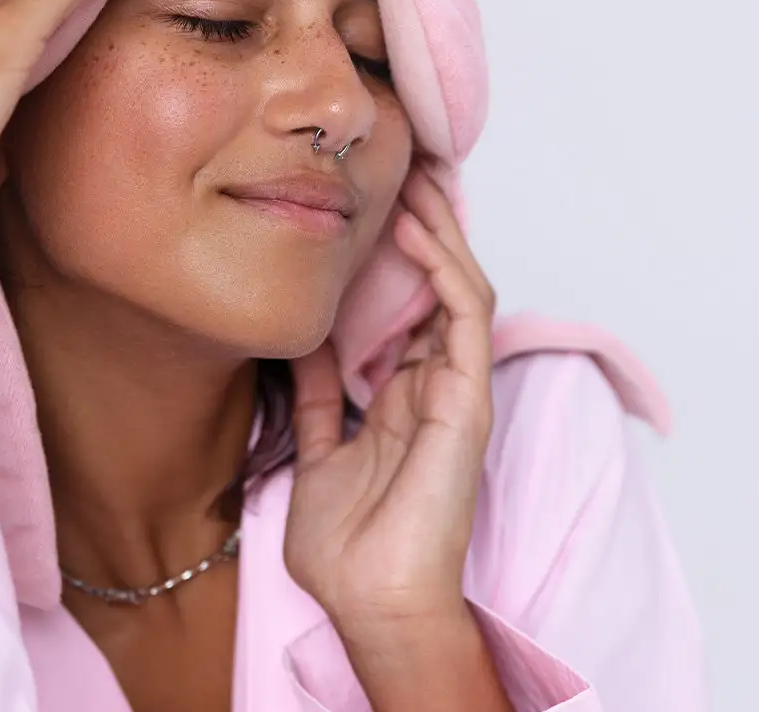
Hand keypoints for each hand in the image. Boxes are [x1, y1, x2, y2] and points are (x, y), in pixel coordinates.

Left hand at [283, 167, 495, 638]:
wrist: (370, 602)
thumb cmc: (347, 541)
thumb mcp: (321, 445)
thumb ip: (318, 390)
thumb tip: (300, 332)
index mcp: (399, 391)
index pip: (404, 302)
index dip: (390, 251)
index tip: (364, 200)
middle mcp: (431, 380)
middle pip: (435, 282)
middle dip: (420, 223)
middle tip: (396, 165)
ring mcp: (453, 386)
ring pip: (459, 284)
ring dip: (438, 228)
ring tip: (412, 175)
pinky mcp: (466, 398)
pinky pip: (464, 315)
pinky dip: (442, 266)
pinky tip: (414, 228)